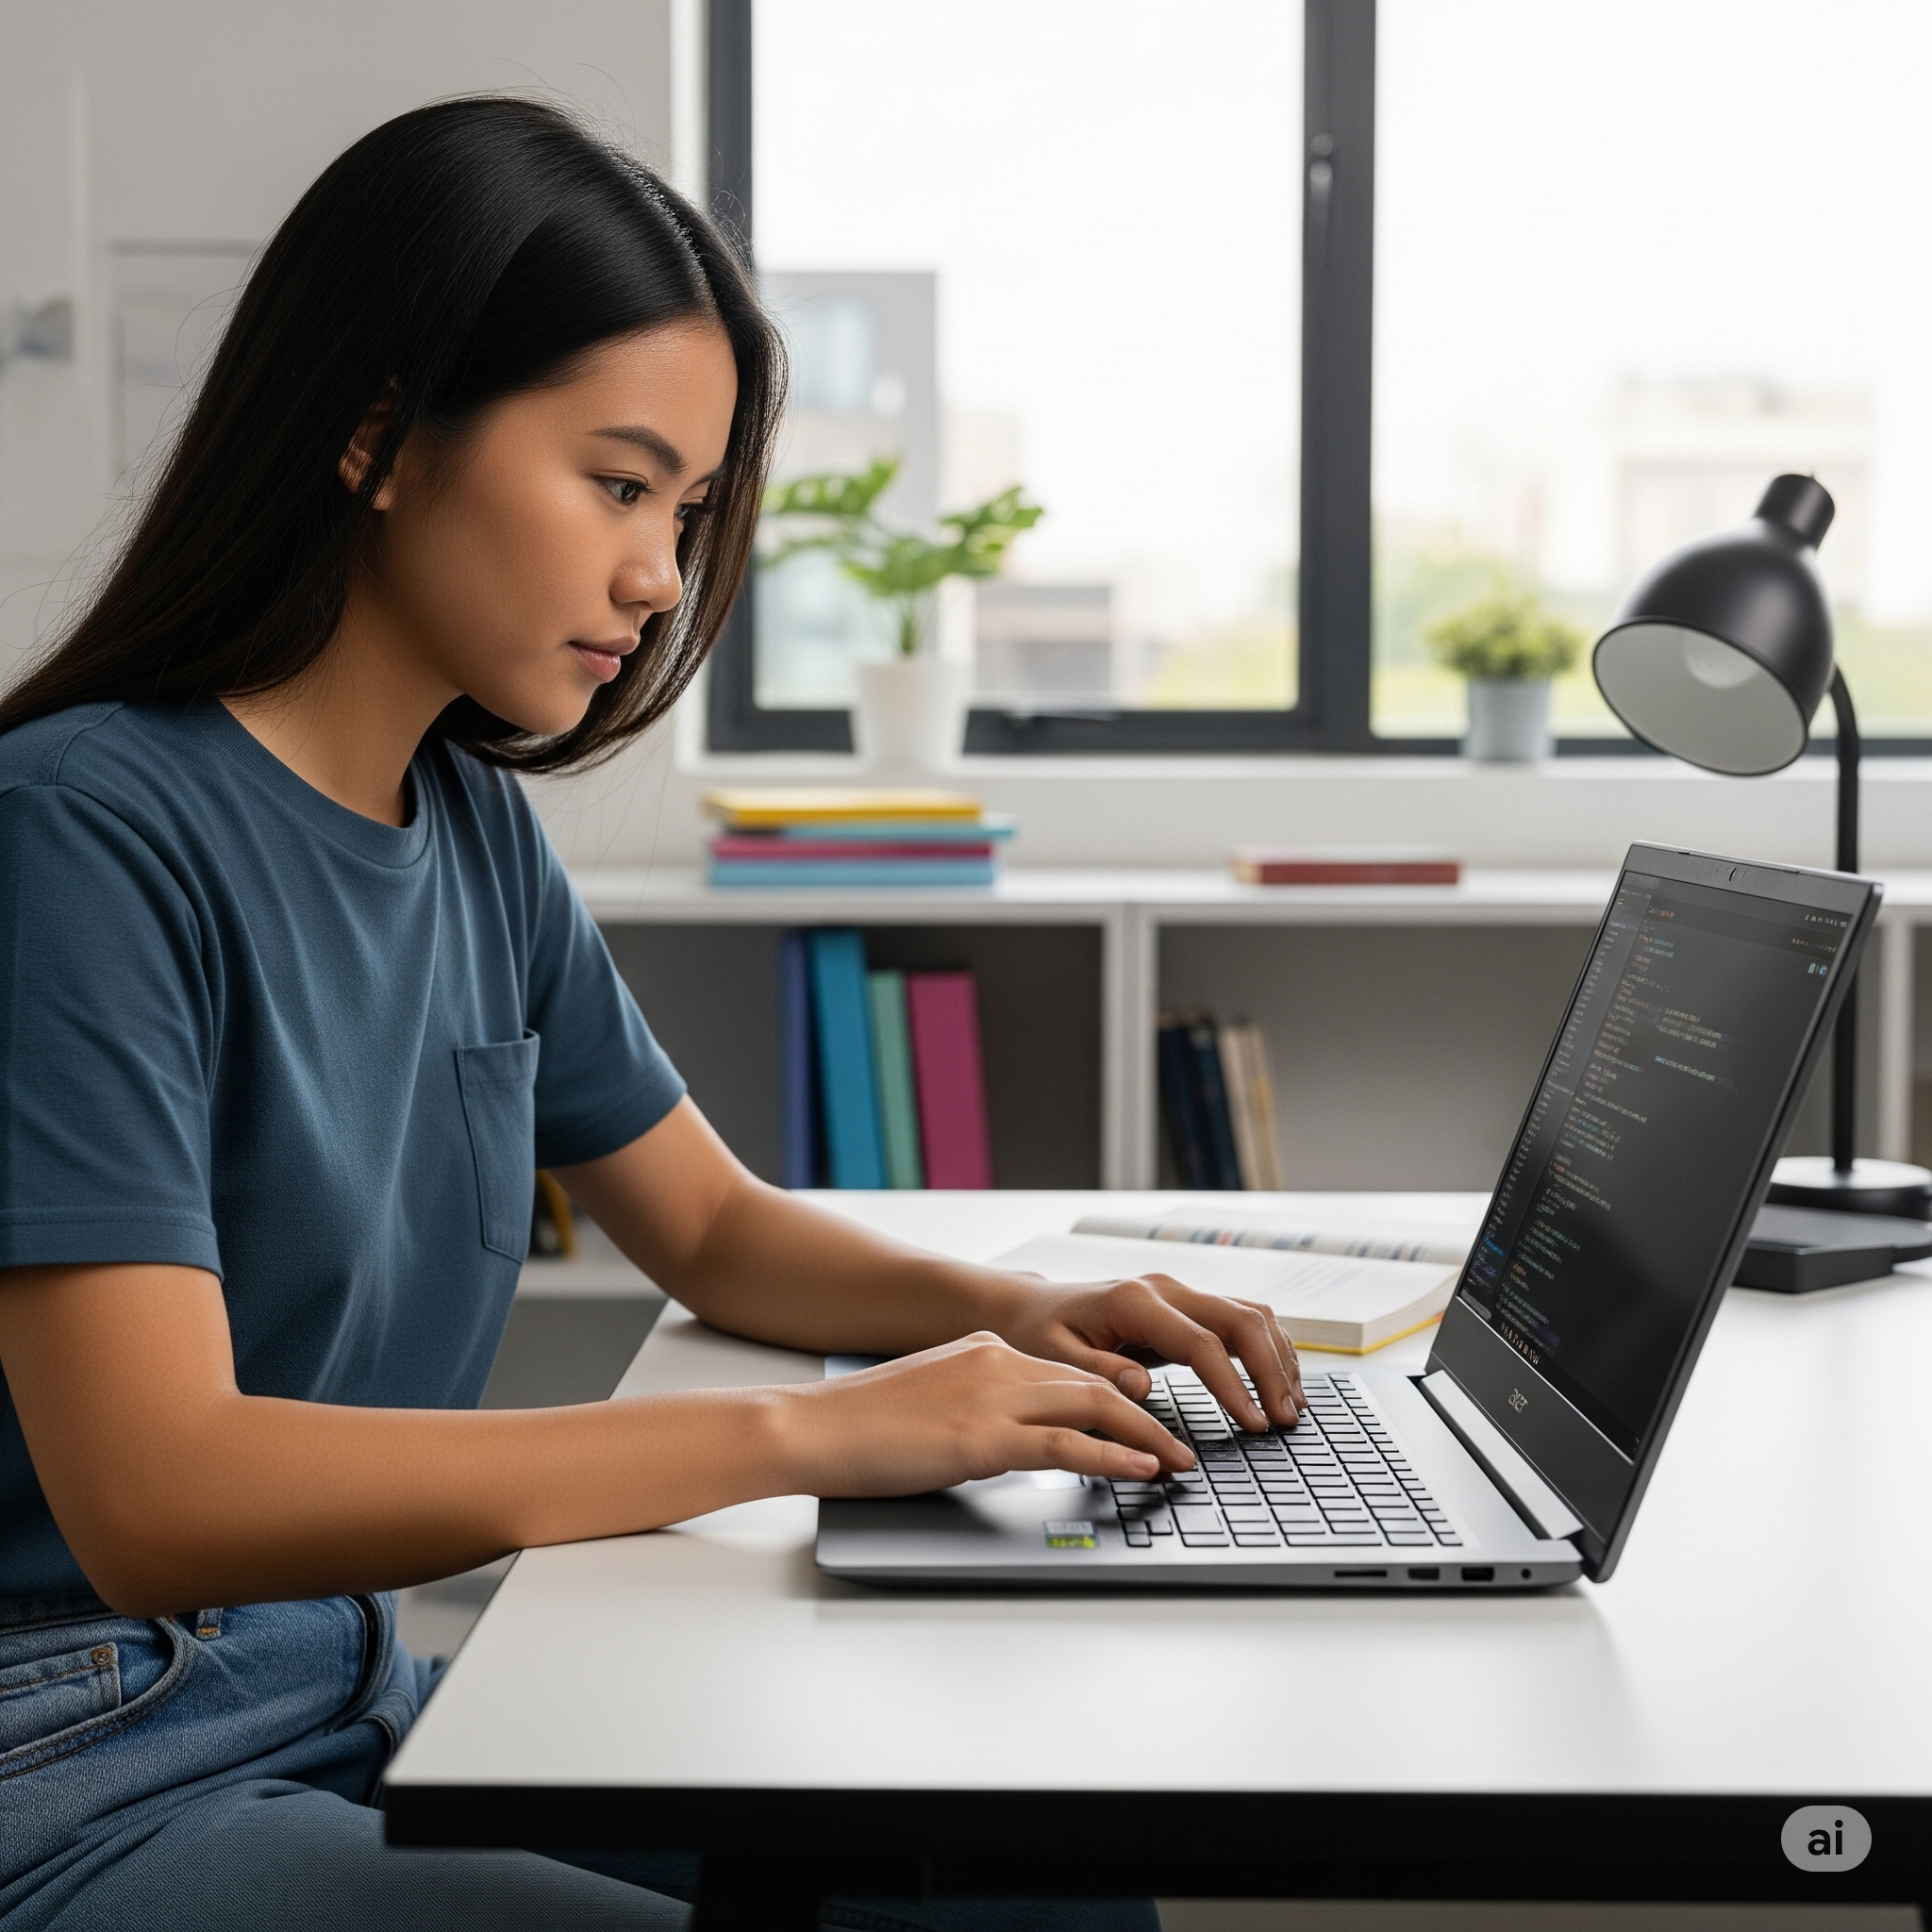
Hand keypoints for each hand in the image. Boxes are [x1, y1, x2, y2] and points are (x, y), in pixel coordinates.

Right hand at [774, 1331, 1195, 1497]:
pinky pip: (1066, 1445)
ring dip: (1146, 1437)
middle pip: (1094, 1383)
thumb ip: (975, 1407)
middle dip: (1146, 1416)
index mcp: (983, 1350)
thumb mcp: (930, 1400)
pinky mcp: (983, 1437)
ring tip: (1178, 1464)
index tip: (1145, 1422)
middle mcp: (996, 1362)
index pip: (1066, 1372)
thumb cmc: (858, 1424)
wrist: (812, 1426)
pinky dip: (1113, 1456)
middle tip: (1181, 1446)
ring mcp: (992, 1397)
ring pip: (1093, 1407)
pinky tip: (1141, 1470)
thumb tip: (1009, 1441)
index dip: (1114, 1399)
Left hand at [979, 1273, 1304, 1432]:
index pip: (1202, 1343)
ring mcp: (1178, 1294)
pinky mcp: (1186, 1307)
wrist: (1031, 1307)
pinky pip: (1240, 1319)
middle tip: (1285, 1420)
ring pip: (1249, 1314)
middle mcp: (1164, 1290)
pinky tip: (1279, 1382)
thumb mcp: (1052, 1357)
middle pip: (1240, 1320)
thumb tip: (1142, 1388)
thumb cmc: (1038, 1333)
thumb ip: (1098, 1373)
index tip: (1253, 1423)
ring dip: (1278, 1358)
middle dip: (1271, 1371)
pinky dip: (1267, 1349)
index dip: (1233, 1386)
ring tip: (1291, 1407)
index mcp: (1134, 1301)